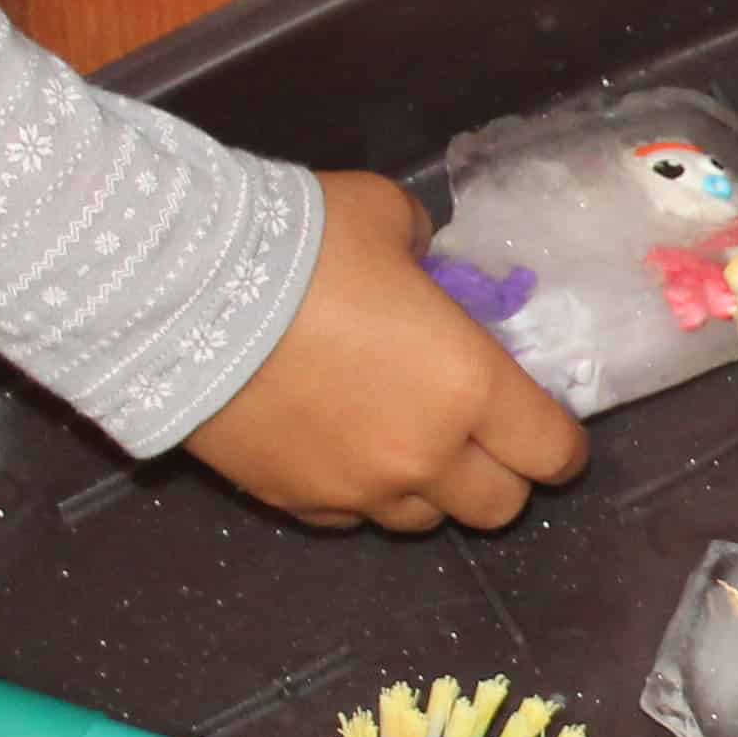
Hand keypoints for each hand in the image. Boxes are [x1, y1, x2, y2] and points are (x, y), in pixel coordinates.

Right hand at [186, 171, 591, 531]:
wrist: (178, 294)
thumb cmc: (301, 246)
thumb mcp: (386, 216)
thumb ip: (425, 248)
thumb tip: (423, 261)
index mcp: (470, 387)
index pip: (551, 451)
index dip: (559, 445)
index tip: (549, 429)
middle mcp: (425, 455)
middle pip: (499, 507)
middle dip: (500, 474)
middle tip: (478, 436)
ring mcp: (356, 490)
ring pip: (423, 520)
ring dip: (428, 489)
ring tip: (400, 441)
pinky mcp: (294, 503)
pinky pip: (349, 518)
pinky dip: (357, 495)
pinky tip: (336, 449)